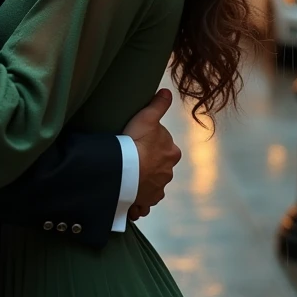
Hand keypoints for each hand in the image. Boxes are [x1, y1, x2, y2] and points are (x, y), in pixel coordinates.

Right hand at [123, 88, 180, 218]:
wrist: (125, 170)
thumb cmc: (136, 142)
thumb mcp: (147, 117)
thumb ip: (159, 104)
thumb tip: (166, 91)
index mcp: (172, 154)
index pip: (166, 149)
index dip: (154, 145)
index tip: (142, 144)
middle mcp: (168, 174)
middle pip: (160, 169)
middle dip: (151, 167)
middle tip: (134, 162)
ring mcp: (157, 190)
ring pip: (153, 187)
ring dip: (144, 186)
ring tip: (130, 181)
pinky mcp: (145, 202)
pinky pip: (143, 205)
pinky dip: (138, 204)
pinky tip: (129, 199)